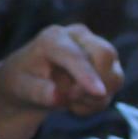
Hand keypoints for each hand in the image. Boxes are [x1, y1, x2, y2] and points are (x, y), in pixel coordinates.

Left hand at [0, 23, 121, 138]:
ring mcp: (96, 47)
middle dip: (91, 86)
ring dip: (94, 98)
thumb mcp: (23, 88)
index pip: (75, 56)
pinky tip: (77, 100)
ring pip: (114, 75)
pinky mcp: (108, 63)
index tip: (99, 93)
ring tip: (69, 99)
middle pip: (105, 55)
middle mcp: (79, 36)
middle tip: (68, 100)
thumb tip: (59, 97)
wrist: (32, 81)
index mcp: (53, 38)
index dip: (88, 74)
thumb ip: (39, 92)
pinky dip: (96, 102)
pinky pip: (114, 88)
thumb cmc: (24, 81)